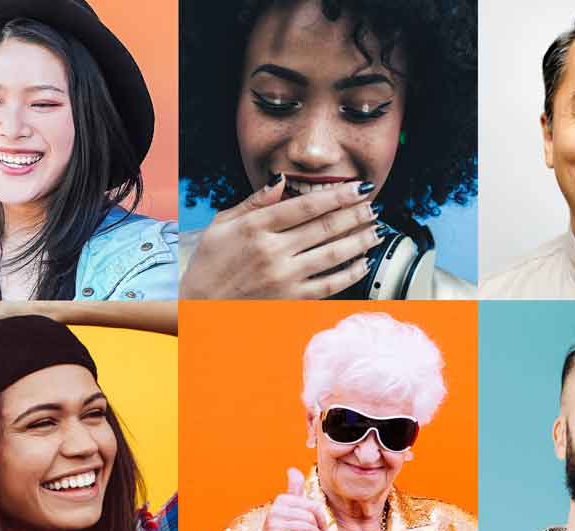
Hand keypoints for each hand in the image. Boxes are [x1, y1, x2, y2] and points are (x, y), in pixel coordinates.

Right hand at [179, 179, 384, 298]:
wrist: (198, 308)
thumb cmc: (210, 265)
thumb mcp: (222, 225)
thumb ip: (254, 202)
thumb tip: (281, 180)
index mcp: (256, 227)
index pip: (307, 205)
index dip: (338, 194)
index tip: (357, 188)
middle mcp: (273, 251)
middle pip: (325, 226)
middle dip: (355, 214)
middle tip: (373, 206)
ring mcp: (284, 277)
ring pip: (333, 253)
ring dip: (359, 240)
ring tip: (376, 230)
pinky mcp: (290, 299)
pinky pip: (329, 284)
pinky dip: (350, 272)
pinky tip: (363, 262)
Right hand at [257, 468, 333, 530]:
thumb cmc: (284, 530)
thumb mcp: (290, 508)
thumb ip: (294, 490)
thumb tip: (292, 470)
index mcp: (282, 500)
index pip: (313, 505)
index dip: (321, 517)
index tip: (321, 526)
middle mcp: (275, 510)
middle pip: (311, 516)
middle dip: (318, 527)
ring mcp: (274, 525)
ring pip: (308, 527)